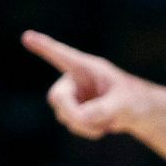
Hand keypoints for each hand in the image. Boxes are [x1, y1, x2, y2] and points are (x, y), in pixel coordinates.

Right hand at [22, 30, 161, 139]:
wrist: (138, 113)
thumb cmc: (134, 100)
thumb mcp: (124, 104)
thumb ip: (102, 109)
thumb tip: (80, 118)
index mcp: (87, 68)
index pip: (62, 56)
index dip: (44, 47)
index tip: (27, 36)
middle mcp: (75, 79)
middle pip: (57, 97)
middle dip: (72, 112)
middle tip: (89, 121)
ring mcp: (73, 96)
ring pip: (64, 115)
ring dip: (85, 124)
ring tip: (108, 122)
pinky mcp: (74, 110)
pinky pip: (71, 124)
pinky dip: (88, 130)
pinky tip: (103, 127)